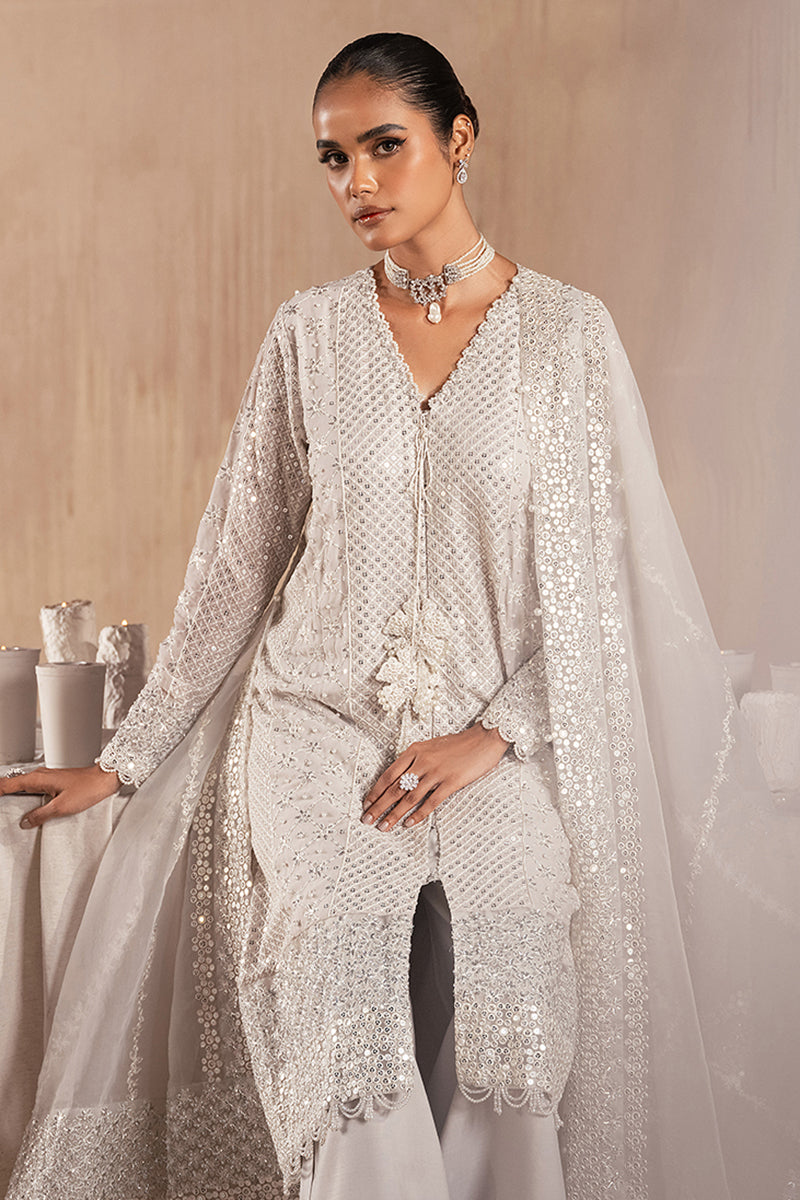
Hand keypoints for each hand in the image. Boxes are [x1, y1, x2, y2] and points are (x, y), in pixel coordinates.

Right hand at [0, 764, 121, 829]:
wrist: (104, 780)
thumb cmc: (87, 788)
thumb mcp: (62, 807)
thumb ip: (40, 815)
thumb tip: (24, 822)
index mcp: (38, 779)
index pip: (8, 784)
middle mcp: (40, 775)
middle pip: (12, 783)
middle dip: (1, 792)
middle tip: (0, 804)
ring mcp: (46, 777)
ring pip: (21, 785)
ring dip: (11, 793)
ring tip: (5, 803)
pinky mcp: (53, 781)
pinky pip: (32, 787)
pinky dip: (23, 794)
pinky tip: (25, 804)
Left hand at [361, 723, 509, 831]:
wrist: (483, 739)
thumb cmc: (457, 744)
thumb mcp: (430, 747)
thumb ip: (415, 760)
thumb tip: (400, 779)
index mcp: (414, 751)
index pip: (388, 774)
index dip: (375, 791)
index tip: (366, 803)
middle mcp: (422, 761)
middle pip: (395, 788)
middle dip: (379, 806)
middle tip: (367, 819)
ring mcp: (436, 772)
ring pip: (409, 797)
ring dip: (394, 814)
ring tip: (384, 825)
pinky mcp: (451, 782)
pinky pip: (431, 801)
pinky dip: (418, 814)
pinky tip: (409, 823)